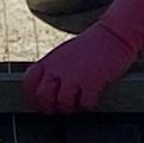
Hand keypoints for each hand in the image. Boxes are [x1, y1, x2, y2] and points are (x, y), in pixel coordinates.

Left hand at [23, 0, 143, 113]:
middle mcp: (59, 69)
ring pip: (63, 104)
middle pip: (43, 97)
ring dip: (71, 108)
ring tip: (78, 102)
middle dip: (50, 107)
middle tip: (60, 108)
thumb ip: (52, 69)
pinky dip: (88, 105)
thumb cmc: (90, 46)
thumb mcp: (63, 54)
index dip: (32, 96)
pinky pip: (85, 104)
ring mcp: (74, 76)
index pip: (29, 83)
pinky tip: (92, 97)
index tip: (40, 102)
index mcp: (50, 61)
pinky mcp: (92, 82)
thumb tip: (46, 88)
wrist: (114, 34)